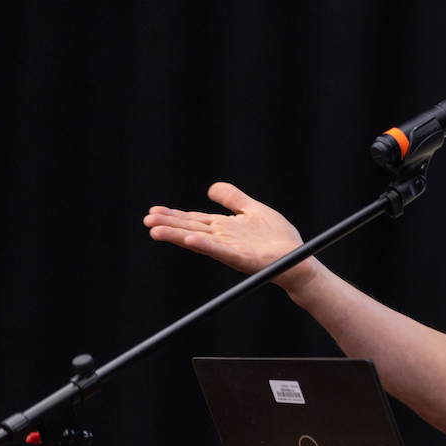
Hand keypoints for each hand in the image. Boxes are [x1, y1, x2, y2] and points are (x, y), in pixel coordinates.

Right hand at [142, 182, 314, 288]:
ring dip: (177, 235)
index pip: (194, 220)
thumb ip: (234, 199)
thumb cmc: (278, 238)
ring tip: (155, 231)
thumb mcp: (253, 210)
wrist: (299, 258)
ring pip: (199, 240)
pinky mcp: (242, 258)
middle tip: (146, 220)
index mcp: (225, 228)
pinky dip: (204, 245)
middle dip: (168, 224)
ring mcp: (231, 249)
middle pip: (191, 228)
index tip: (153, 211)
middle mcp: (224, 238)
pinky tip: (189, 240)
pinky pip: (220, 251)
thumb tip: (211, 188)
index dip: (174, 215)